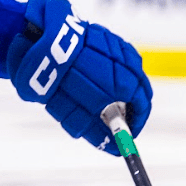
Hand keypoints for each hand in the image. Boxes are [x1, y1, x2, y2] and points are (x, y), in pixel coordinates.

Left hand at [5, 0, 152, 150]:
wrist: (42, 46)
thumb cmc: (60, 82)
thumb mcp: (77, 117)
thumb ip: (99, 134)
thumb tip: (114, 150)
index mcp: (126, 84)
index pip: (143, 106)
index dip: (136, 122)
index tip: (127, 132)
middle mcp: (128, 64)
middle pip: (140, 88)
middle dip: (130, 106)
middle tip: (115, 118)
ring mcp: (119, 47)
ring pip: (131, 72)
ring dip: (123, 87)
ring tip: (103, 98)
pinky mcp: (107, 36)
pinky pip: (119, 57)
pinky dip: (114, 70)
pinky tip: (96, 76)